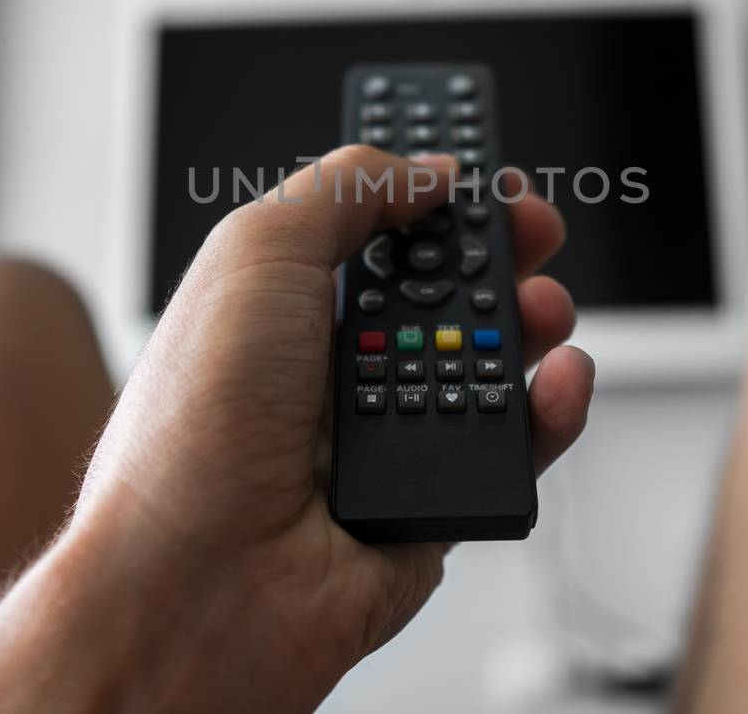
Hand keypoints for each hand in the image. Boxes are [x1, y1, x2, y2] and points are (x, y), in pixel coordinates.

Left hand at [0, 146, 594, 711]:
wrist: (198, 579)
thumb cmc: (193, 426)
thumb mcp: (255, 253)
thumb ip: (347, 190)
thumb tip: (427, 170)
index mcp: (289, 299)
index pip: (378, 226)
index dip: (430, 192)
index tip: (477, 168)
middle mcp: (339, 363)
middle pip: (450, 287)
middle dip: (499, 250)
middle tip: (526, 232)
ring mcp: (390, 431)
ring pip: (495, 361)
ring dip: (532, 323)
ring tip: (535, 312)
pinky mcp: (436, 497)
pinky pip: (516, 444)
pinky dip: (550, 408)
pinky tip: (554, 381)